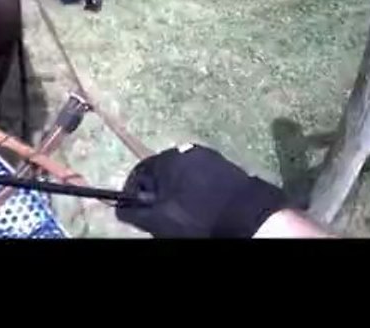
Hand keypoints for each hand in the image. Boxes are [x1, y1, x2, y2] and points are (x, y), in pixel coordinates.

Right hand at [116, 144, 289, 237]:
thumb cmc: (199, 217)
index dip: (134, 194)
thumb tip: (118, 208)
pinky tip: (202, 208)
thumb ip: (135, 213)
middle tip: (160, 215)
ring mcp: (211, 158)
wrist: (251, 217)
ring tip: (181, 214)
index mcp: (167, 158)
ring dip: (179, 193)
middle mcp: (187, 150)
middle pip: (162, 174)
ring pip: (184, 176)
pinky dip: (198, 192)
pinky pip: (204, 179)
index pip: (139, 173)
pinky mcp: (229, 168)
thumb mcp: (160, 220)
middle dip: (158, 194)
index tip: (136, 212)